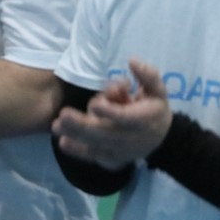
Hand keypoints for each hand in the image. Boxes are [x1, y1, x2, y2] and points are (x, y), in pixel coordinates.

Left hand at [51, 58, 173, 169]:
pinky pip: (95, 156)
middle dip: (83, 124)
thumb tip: (132, 60)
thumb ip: (148, 75)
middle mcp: (132, 138)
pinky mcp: (113, 158)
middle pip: (105, 133)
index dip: (111, 112)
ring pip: (97, 145)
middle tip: (63, 114)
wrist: (162, 138)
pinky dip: (79, 151)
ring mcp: (121, 151)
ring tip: (57, 127)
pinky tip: (64, 143)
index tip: (95, 103)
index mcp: (144, 120)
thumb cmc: (155, 108)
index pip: (126, 117)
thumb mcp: (158, 89)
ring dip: (75, 136)